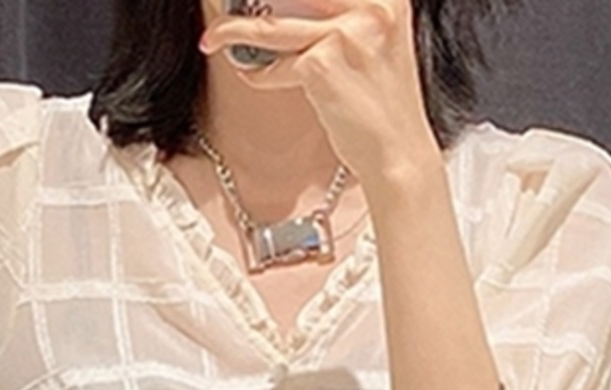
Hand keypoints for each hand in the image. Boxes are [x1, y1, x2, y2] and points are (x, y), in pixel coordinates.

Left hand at [199, 0, 441, 183]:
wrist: (399, 154)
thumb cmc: (383, 106)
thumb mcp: (376, 44)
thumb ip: (344, 16)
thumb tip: (288, 5)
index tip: (262, 1)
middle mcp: (370, 6)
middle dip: (251, 3)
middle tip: (225, 8)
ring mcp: (346, 34)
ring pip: (272, 26)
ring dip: (233, 31)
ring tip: (212, 38)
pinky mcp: (323, 66)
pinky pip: (276, 66)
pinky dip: (261, 74)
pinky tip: (253, 75)